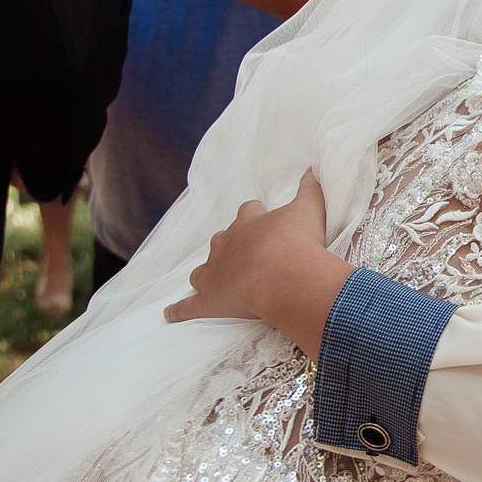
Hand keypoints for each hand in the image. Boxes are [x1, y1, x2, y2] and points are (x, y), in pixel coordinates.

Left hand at [164, 170, 350, 358]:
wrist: (286, 276)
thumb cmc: (298, 242)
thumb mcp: (309, 209)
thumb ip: (311, 187)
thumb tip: (312, 167)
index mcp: (248, 224)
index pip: (247, 211)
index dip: (254, 214)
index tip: (261, 216)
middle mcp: (226, 244)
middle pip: (221, 239)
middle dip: (229, 245)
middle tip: (243, 253)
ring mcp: (214, 273)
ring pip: (201, 271)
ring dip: (205, 274)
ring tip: (209, 280)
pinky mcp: (209, 300)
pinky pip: (188, 306)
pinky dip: (179, 310)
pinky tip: (169, 313)